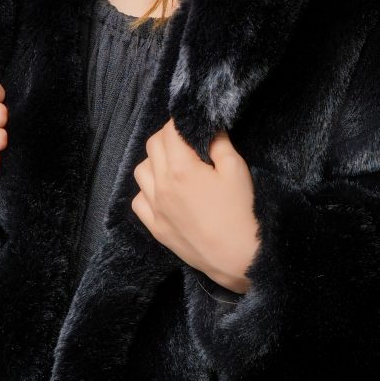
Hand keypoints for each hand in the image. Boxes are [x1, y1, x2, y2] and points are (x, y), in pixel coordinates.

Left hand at [131, 119, 259, 293]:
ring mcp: (155, 208)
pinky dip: (147, 190)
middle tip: (186, 141)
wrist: (238, 257)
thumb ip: (219, 144)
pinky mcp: (156, 228)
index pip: (169, 132)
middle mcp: (161, 186)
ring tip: (174, 165)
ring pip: (141, 171)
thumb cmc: (241, 212)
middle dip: (167, 137)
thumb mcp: (236, 169)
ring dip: (154, 161)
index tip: (189, 124)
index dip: (179, 122)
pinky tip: (164, 191)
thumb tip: (209, 129)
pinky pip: (139, 200)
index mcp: (181, 168)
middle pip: (152, 146)